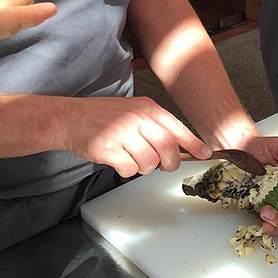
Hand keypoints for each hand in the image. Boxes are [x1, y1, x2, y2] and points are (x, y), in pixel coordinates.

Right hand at [62, 96, 211, 177]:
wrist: (72, 117)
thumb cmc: (105, 116)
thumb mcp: (134, 111)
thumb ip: (155, 125)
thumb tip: (179, 146)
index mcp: (147, 108)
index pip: (177, 127)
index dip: (193, 143)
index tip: (204, 154)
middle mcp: (137, 118)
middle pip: (167, 148)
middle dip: (169, 163)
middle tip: (162, 166)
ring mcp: (122, 132)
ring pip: (149, 163)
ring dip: (143, 167)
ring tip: (131, 157)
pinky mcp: (108, 148)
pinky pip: (129, 170)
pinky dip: (126, 170)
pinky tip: (118, 159)